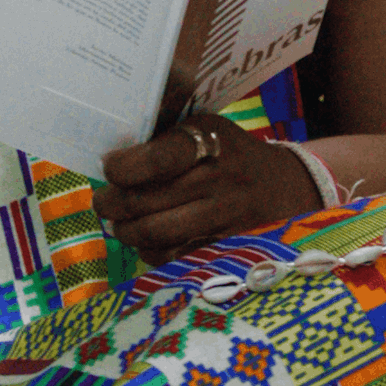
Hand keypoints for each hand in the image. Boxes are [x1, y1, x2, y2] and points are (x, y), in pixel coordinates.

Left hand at [96, 121, 321, 258]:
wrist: (283, 185)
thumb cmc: (228, 152)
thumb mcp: (204, 129)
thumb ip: (163, 138)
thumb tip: (109, 158)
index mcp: (210, 141)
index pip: (158, 158)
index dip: (123, 168)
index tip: (109, 168)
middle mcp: (219, 179)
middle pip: (146, 201)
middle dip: (112, 204)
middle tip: (102, 202)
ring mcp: (224, 216)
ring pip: (156, 234)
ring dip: (125, 231)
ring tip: (118, 223)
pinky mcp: (224, 245)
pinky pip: (174, 256)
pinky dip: (149, 252)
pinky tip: (145, 240)